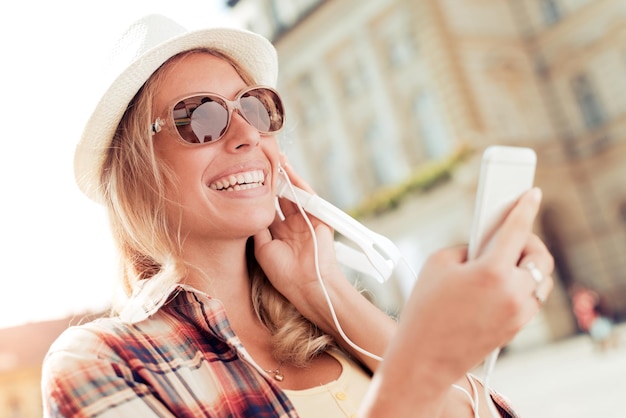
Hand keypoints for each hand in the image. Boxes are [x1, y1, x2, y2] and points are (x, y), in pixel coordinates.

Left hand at [253, 162, 343, 308]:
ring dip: (286, 178)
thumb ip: (258, 228)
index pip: (269, 208)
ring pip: (294, 195)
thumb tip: (250, 209)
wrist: (309, 284)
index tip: (250, 180)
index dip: (261, 195)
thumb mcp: (263, 249)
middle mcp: (292, 225)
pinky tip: (289, 171)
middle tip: (263, 163)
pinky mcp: (319, 219)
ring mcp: (306, 221)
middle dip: (273, 182)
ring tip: (276, 160)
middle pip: (282, 198)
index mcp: (279, 234)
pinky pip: (308, 197)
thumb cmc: (284, 274)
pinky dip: (299, 184)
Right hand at [361, 188, 553, 416]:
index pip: (517, 230)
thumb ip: (467, 248)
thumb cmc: (425, 308)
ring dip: (526, 267)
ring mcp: (518, 314)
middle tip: (511, 237)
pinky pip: (529, 300)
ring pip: (539, 280)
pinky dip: (520, 287)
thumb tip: (486, 244)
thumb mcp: (438, 264)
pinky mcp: (516, 329)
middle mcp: (513, 293)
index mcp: (492, 272)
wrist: (424, 358)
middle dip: (529, 242)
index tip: (533, 194)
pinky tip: (498, 285)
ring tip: (503, 262)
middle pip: (540, 257)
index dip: (525, 207)